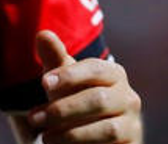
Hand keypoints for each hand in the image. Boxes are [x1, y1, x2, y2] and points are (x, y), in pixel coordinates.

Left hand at [27, 30, 142, 143]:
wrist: (92, 135)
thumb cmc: (75, 98)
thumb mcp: (62, 79)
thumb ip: (54, 58)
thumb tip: (43, 34)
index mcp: (113, 74)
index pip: (96, 68)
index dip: (70, 75)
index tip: (44, 83)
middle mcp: (128, 97)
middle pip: (98, 100)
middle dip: (63, 109)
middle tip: (34, 118)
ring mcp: (133, 124)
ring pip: (107, 129)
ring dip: (72, 133)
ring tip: (46, 137)